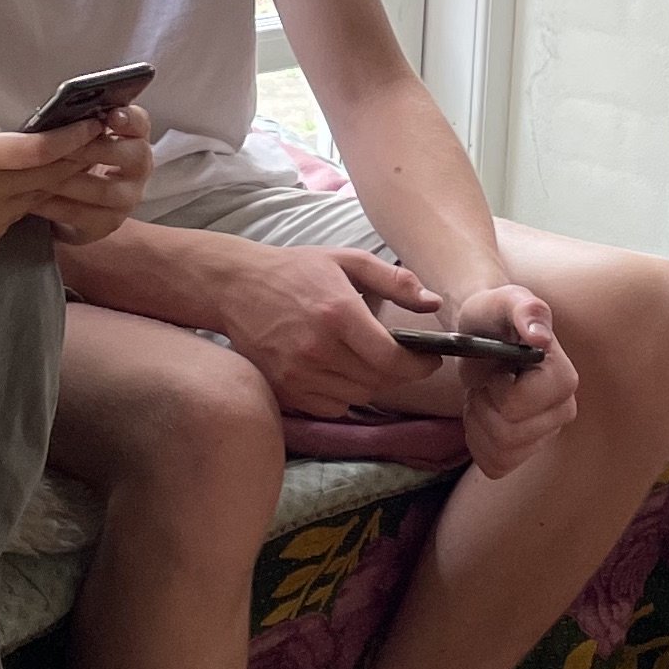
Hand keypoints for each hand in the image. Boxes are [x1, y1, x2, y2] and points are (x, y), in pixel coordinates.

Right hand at [0, 94, 124, 282]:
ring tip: (80, 156)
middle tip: (102, 136)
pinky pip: (18, 215)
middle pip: (50, 174)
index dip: (71, 137)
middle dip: (80, 155)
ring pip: (39, 196)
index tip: (91, 123)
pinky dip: (33, 198)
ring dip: (62, 178)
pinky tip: (40, 184)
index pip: (37, 150)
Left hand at [40, 103, 150, 247]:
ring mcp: (128, 198)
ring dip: (70, 181)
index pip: (140, 122)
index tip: (111, 115)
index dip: (128, 118)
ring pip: (105, 190)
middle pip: (133, 154)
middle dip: (93, 149)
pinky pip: (84, 216)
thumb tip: (58, 114)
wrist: (68, 205)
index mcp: (133, 137)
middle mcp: (139, 167)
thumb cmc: (71, 161)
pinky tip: (34, 199)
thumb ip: (77, 124)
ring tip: (40, 175)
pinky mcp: (109, 223)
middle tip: (62, 147)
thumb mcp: (76, 138)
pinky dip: (56, 206)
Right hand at [208, 240, 446, 414]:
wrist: (235, 286)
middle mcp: (318, 349)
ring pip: (358, 396)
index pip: (392, 359)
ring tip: (368, 360)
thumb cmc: (296, 270)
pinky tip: (340, 371)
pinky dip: (344, 395)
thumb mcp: (348, 261)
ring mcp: (298, 374)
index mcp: (339, 314)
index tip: (430, 359)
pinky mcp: (284, 389)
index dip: (419, 365)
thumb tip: (434, 303)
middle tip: (402, 357)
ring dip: (372, 383)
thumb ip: (395, 281)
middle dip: (399, 372)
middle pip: (379, 381)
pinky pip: (331, 407)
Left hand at [447, 280, 576, 480]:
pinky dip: (478, 445)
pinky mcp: (527, 450)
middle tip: (485, 383)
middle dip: (482, 409)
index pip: (516, 408)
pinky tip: (482, 418)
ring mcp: (546, 433)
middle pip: (507, 436)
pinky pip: (496, 466)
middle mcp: (563, 410)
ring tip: (483, 397)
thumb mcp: (505, 300)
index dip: (494, 390)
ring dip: (477, 426)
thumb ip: (525, 309)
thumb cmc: (494, 314)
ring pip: (500, 454)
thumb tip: (540, 337)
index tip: (497, 367)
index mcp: (563, 378)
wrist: (483, 331)